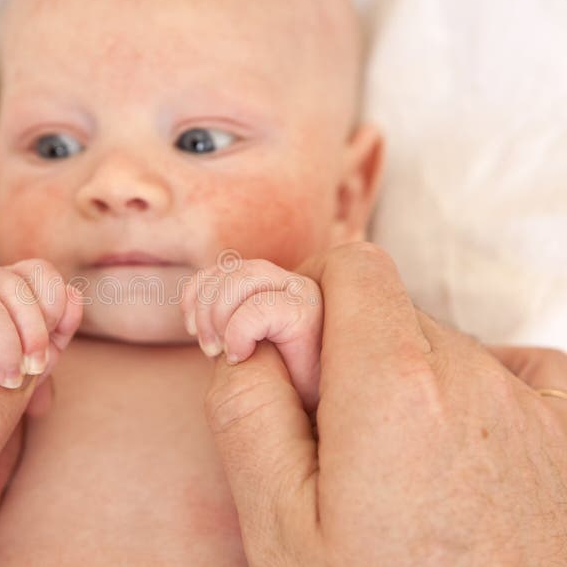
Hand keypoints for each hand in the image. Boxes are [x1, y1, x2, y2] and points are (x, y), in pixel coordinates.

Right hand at [0, 259, 81, 427]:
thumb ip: (61, 326)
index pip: (39, 269)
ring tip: (9, 379)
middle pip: (13, 286)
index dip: (53, 302)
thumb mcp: (39, 350)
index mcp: (5, 282)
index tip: (55, 338)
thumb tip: (75, 296)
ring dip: (7, 350)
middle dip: (34, 332)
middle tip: (35, 367)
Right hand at [203, 243, 566, 564]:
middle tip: (335, 443)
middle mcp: (480, 377)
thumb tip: (253, 328)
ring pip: (443, 346)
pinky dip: (474, 396)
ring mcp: (541, 406)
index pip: (349, 265)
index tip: (290, 359)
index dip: (305, 298)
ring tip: (399, 478)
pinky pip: (512, 372)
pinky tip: (457, 464)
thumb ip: (248, 401)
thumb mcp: (276, 521)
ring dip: (406, 384)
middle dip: (348, 353)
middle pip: (390, 311)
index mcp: (396, 385)